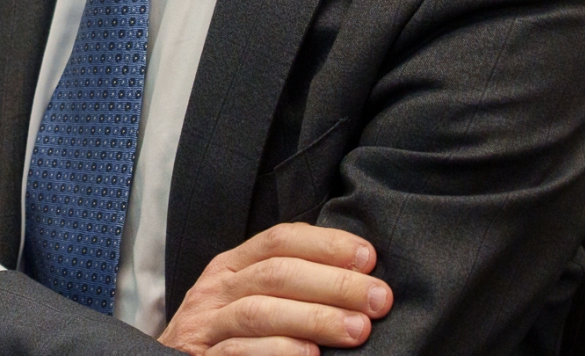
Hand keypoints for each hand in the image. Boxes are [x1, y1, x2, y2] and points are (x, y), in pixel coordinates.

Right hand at [158, 223, 391, 355]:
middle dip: (334, 283)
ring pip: (261, 311)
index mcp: (232, 265)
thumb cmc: (228, 336)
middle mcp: (216, 289)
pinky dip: (279, 351)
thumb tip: (359, 275)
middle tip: (379, 299)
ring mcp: (205, 326)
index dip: (326, 244)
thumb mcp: (250, 298)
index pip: (280, 239)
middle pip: (277, 273)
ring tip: (358, 330)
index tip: (369, 258)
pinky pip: (239, 351)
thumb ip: (289, 284)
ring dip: (315, 318)